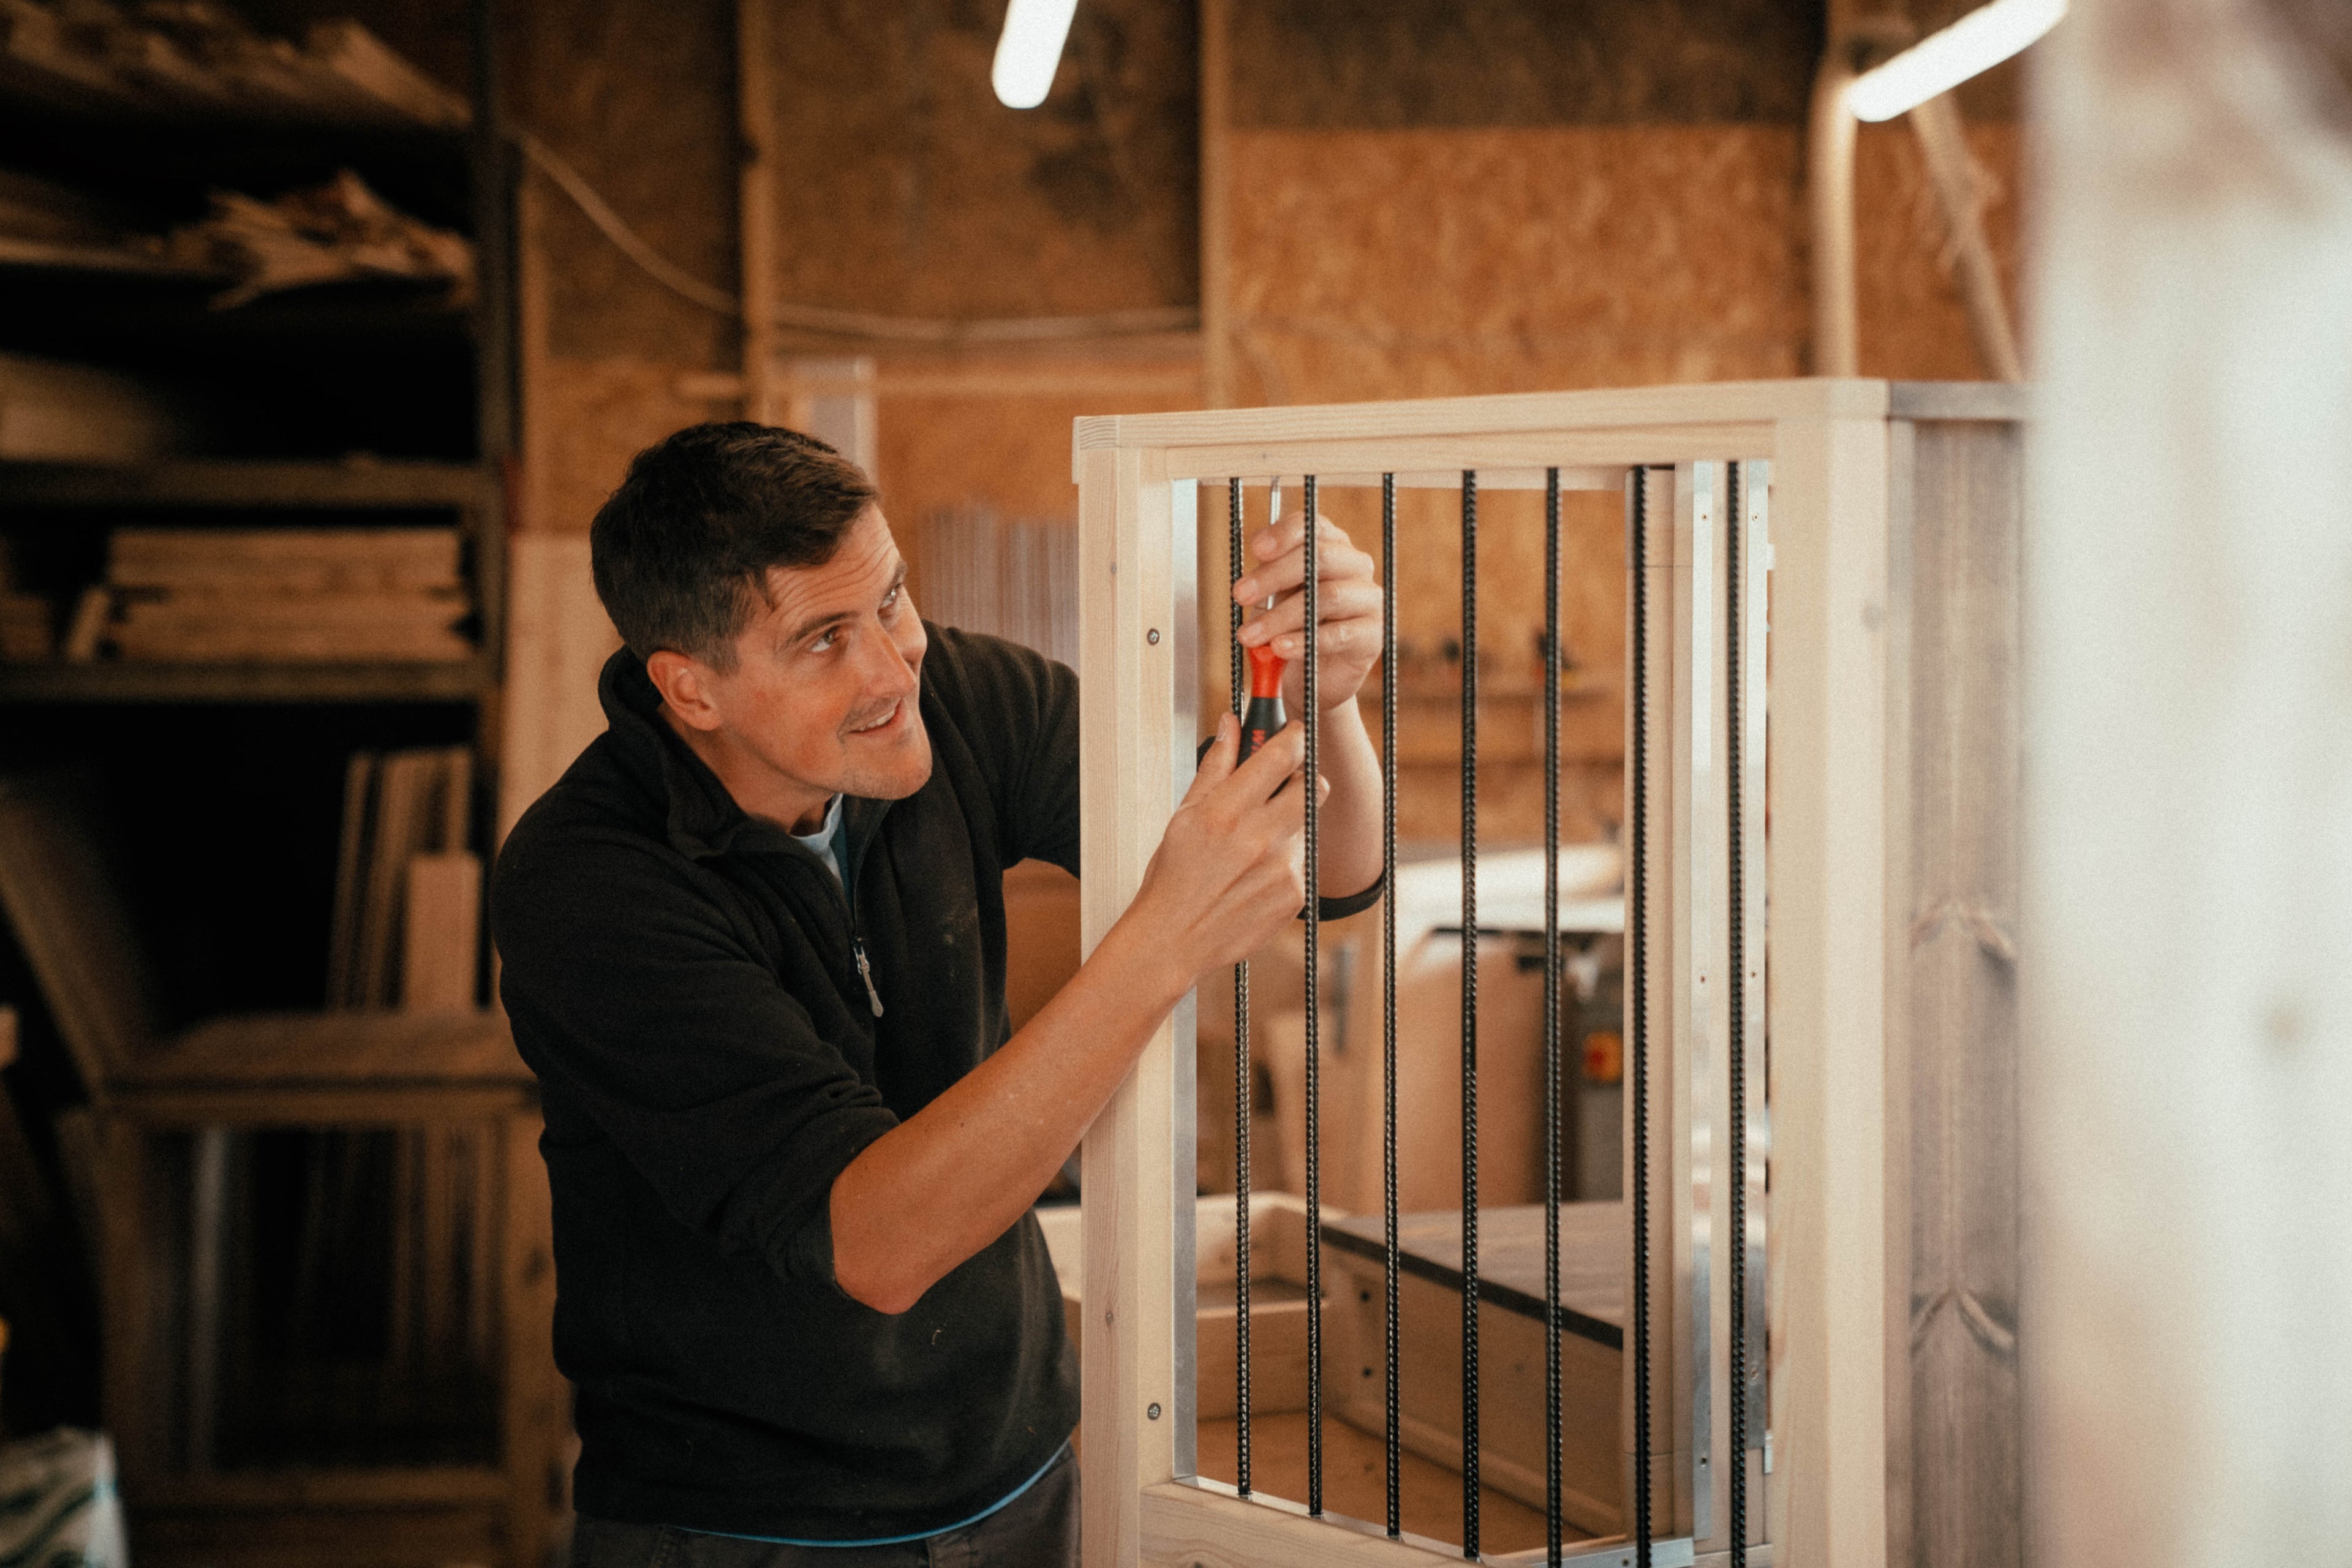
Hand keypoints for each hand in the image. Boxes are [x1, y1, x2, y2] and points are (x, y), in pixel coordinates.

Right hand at [1116, 714, 1322, 989]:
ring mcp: (1282, 870)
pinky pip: (1302, 862)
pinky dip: (1284, 861)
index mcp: (1227, 811)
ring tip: (1251, 846)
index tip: (1294, 733)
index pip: (1281, 756)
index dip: (1293, 738)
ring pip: (1305, 826)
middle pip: (1312, 787)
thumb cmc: (1172, 877)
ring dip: (1287, 826)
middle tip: (1281, 784)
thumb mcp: (1185, 815)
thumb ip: (1216, 767)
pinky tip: (1253, 875)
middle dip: (1300, 779)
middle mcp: (1259, 838)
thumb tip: (1231, 725)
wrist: (1174, 940)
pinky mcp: (1295, 896)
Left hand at [1231, 508, 1383, 712]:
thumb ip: (1264, 582)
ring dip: (1282, 616)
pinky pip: (1339, 634)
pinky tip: (1279, 648)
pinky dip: (1304, 642)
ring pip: (1328, 596)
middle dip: (1274, 575)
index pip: (1311, 526)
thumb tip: (1248, 581)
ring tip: (1251, 635)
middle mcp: (1354, 565)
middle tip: (1240, 595)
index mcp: (1329, 545)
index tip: (1256, 550)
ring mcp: (1369, 598)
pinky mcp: (1373, 634)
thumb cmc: (1291, 627)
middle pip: (1320, 558)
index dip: (1283, 534)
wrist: (1313, 676)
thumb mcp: (1271, 598)